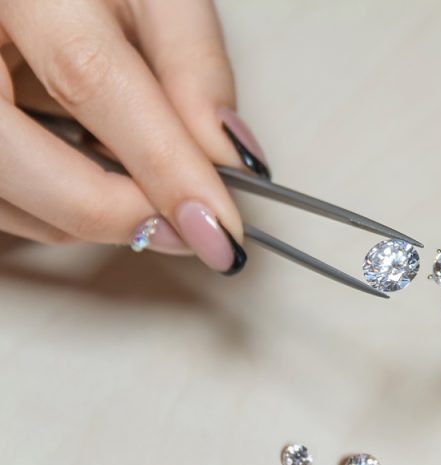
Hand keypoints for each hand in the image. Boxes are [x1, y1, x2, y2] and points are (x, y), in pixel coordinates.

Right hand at [0, 0, 262, 272]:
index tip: (218, 224)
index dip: (160, 163)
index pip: (89, 78)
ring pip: (1, 196)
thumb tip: (229, 158)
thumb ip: (194, 66)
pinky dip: (54, 209)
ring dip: (85, 218)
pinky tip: (100, 183)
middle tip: (187, 232)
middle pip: (12, 156)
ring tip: (150, 197)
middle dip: (110, 211)